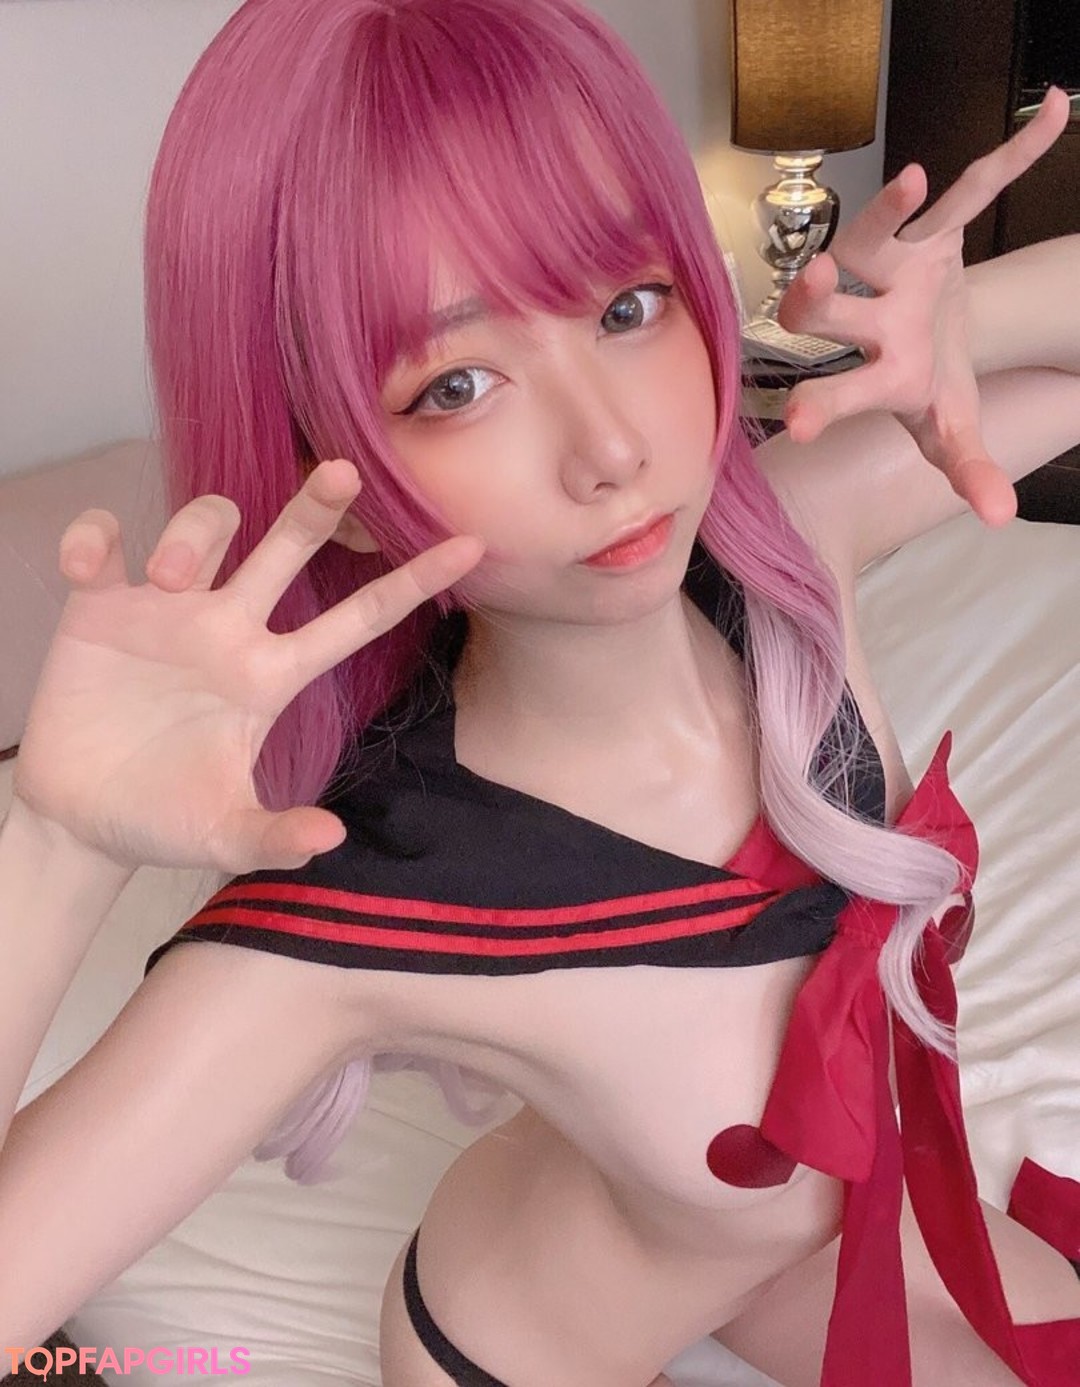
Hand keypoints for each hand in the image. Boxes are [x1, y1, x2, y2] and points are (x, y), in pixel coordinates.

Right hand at [12, 459, 482, 873]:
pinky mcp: (101, 606)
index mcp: (270, 676)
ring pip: (205, 527)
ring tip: (169, 578)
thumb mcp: (224, 834)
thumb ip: (274, 835)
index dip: (411, 583)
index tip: (469, 547)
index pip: (356, 620)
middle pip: (286, 547)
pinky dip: (97, 538)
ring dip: (193, 535)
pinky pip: (105, 542)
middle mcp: (230, 629)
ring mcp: (167, 612)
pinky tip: (89, 567)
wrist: (86, 818)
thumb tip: (332, 840)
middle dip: (316, 506)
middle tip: (344, 471)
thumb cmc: (164, 820)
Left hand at [777, 87, 1070, 526]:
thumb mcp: (952, 428)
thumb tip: (1003, 517)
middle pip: (832, 312)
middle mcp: (868, 320)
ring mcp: (891, 268)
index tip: (797, 422)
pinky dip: (1012, 158)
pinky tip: (1053, 112)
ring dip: (889, 210)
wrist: (935, 336)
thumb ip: (969, 468)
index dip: (822, 406)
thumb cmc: (931, 386)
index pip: (841, 393)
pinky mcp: (929, 227)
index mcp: (876, 377)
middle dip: (818, 301)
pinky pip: (969, 190)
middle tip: (812, 284)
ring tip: (916, 182)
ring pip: (873, 236)